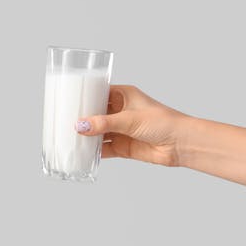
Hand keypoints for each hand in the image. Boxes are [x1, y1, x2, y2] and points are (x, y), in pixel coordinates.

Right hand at [75, 84, 191, 166]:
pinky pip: (104, 148)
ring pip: (98, 132)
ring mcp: (122, 129)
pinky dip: (94, 151)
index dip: (84, 97)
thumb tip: (80, 126)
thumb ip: (104, 123)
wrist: (182, 144)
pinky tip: (83, 152)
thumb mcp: (130, 119)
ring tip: (69, 137)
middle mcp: (121, 112)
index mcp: (123, 96)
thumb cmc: (164, 122)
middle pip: (95, 114)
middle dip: (81, 118)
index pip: (98, 93)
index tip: (68, 100)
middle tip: (63, 120)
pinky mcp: (124, 146)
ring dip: (86, 136)